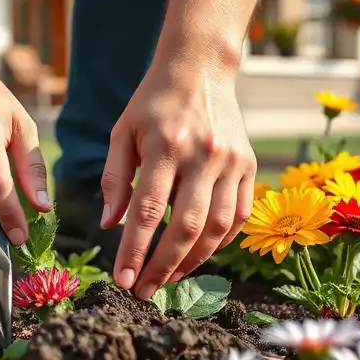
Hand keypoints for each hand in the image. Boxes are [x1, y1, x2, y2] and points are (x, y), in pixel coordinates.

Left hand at [100, 64, 255, 300]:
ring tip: (168, 279)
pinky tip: (197, 255)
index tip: (122, 280)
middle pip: (186, 227)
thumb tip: (109, 225)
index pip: (148, 211)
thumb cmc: (152, 103)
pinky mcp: (250, 166)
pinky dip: (219, 242)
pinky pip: (239, 216)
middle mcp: (203, 155)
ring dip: (193, 261)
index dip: (135, 251)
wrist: (200, 68)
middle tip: (143, 292)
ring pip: (217, 228)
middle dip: (163, 267)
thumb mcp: (123, 132)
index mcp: (166, 146)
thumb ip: (114, 178)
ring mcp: (232, 162)